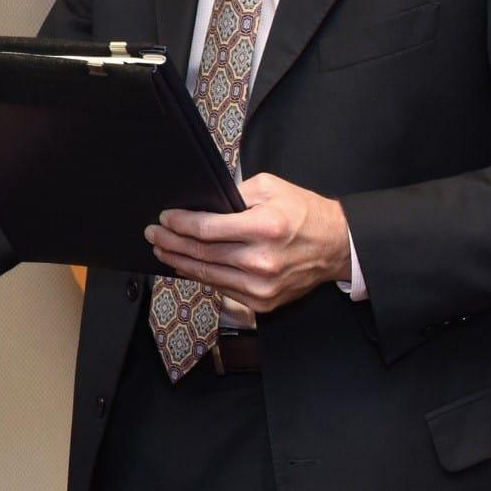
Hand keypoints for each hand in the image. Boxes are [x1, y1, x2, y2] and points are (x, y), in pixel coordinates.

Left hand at [144, 173, 351, 313]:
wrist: (337, 246)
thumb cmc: (304, 214)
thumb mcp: (272, 188)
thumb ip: (235, 194)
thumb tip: (202, 204)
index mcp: (264, 228)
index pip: (207, 229)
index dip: (180, 224)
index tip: (164, 218)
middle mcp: (261, 261)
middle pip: (201, 254)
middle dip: (171, 242)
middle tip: (153, 234)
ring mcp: (261, 286)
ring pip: (207, 274)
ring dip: (179, 261)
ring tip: (162, 249)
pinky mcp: (262, 302)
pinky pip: (221, 288)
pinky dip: (200, 276)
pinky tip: (186, 266)